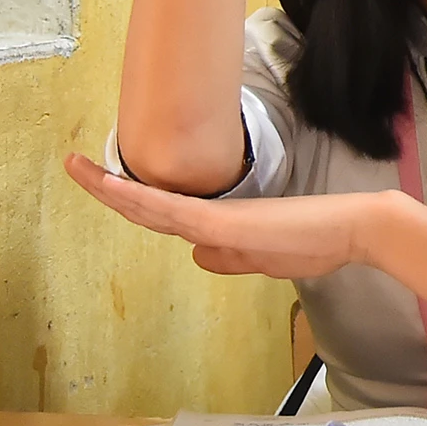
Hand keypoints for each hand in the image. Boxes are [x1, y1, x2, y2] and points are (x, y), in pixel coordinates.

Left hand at [65, 152, 384, 279]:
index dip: (128, 198)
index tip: (101, 182)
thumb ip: (229, 257)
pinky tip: (115, 189)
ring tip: (79, 170)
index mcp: (217, 225)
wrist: (352, 228)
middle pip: (146, 203)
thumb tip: (196, 255)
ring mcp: (215, 218)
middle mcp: (210, 217)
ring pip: (149, 204)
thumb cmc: (316, 241)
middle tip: (74, 165)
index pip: (160, 213)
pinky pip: (169, 211)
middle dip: (107, 187)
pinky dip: (138, 199)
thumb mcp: (263, 260)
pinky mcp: (224, 222)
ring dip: (111, 189)